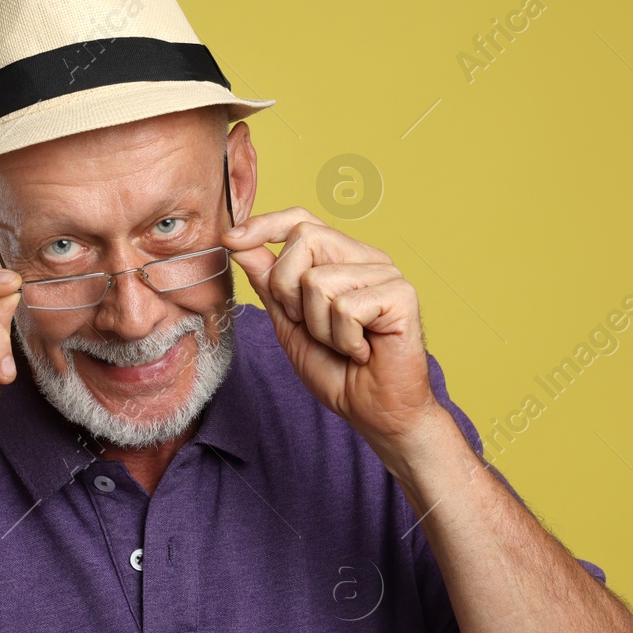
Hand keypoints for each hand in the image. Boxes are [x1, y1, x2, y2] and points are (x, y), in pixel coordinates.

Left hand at [223, 208, 441, 454]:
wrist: (374, 412)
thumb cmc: (338, 371)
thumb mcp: (289, 325)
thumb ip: (269, 284)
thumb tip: (241, 245)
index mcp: (341, 259)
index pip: (301, 220)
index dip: (264, 225)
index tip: (230, 241)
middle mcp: (365, 258)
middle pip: (304, 238)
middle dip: (287, 289)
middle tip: (309, 325)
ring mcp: (386, 273)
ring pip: (318, 279)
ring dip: (319, 326)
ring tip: (343, 344)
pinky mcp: (401, 294)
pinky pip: (345, 307)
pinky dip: (344, 339)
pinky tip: (362, 351)